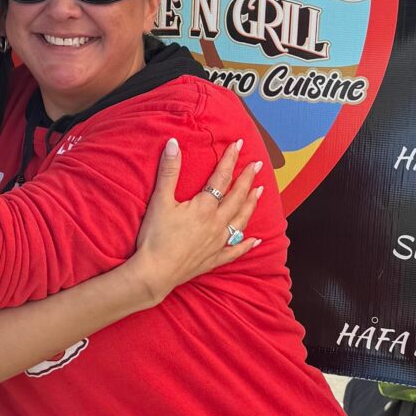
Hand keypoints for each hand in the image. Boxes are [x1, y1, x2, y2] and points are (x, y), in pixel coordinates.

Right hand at [130, 138, 261, 304]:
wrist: (155, 272)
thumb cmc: (155, 237)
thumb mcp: (160, 201)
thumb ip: (169, 171)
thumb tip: (173, 143)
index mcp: (204, 207)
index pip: (221, 177)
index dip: (230, 159)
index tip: (239, 144)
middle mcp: (217, 223)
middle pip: (237, 197)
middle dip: (248, 179)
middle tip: (257, 165)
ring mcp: (218, 242)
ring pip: (241, 220)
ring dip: (251, 204)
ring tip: (259, 192)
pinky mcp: (215, 258)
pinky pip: (236, 250)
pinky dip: (248, 245)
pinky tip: (257, 240)